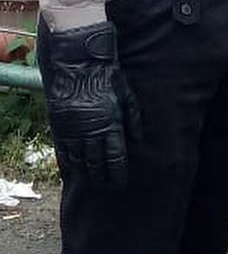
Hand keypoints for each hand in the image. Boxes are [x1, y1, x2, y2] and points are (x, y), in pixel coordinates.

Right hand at [36, 19, 140, 187]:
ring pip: (80, 160)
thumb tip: (140, 139)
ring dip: (86, 173)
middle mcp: (91, 132)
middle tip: (107, 187)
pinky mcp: (60, 127)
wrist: (79, 65)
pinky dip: (70, 162)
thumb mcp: (127, 95)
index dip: (117, 174)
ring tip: (92, 182)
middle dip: (102, 178)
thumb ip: (134, 119)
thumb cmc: (107, 77)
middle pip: (96, 164)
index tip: (121, 184)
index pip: (115, 158)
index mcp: (111, 125)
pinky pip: (64, 151)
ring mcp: (74, 131)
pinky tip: (75, 169)